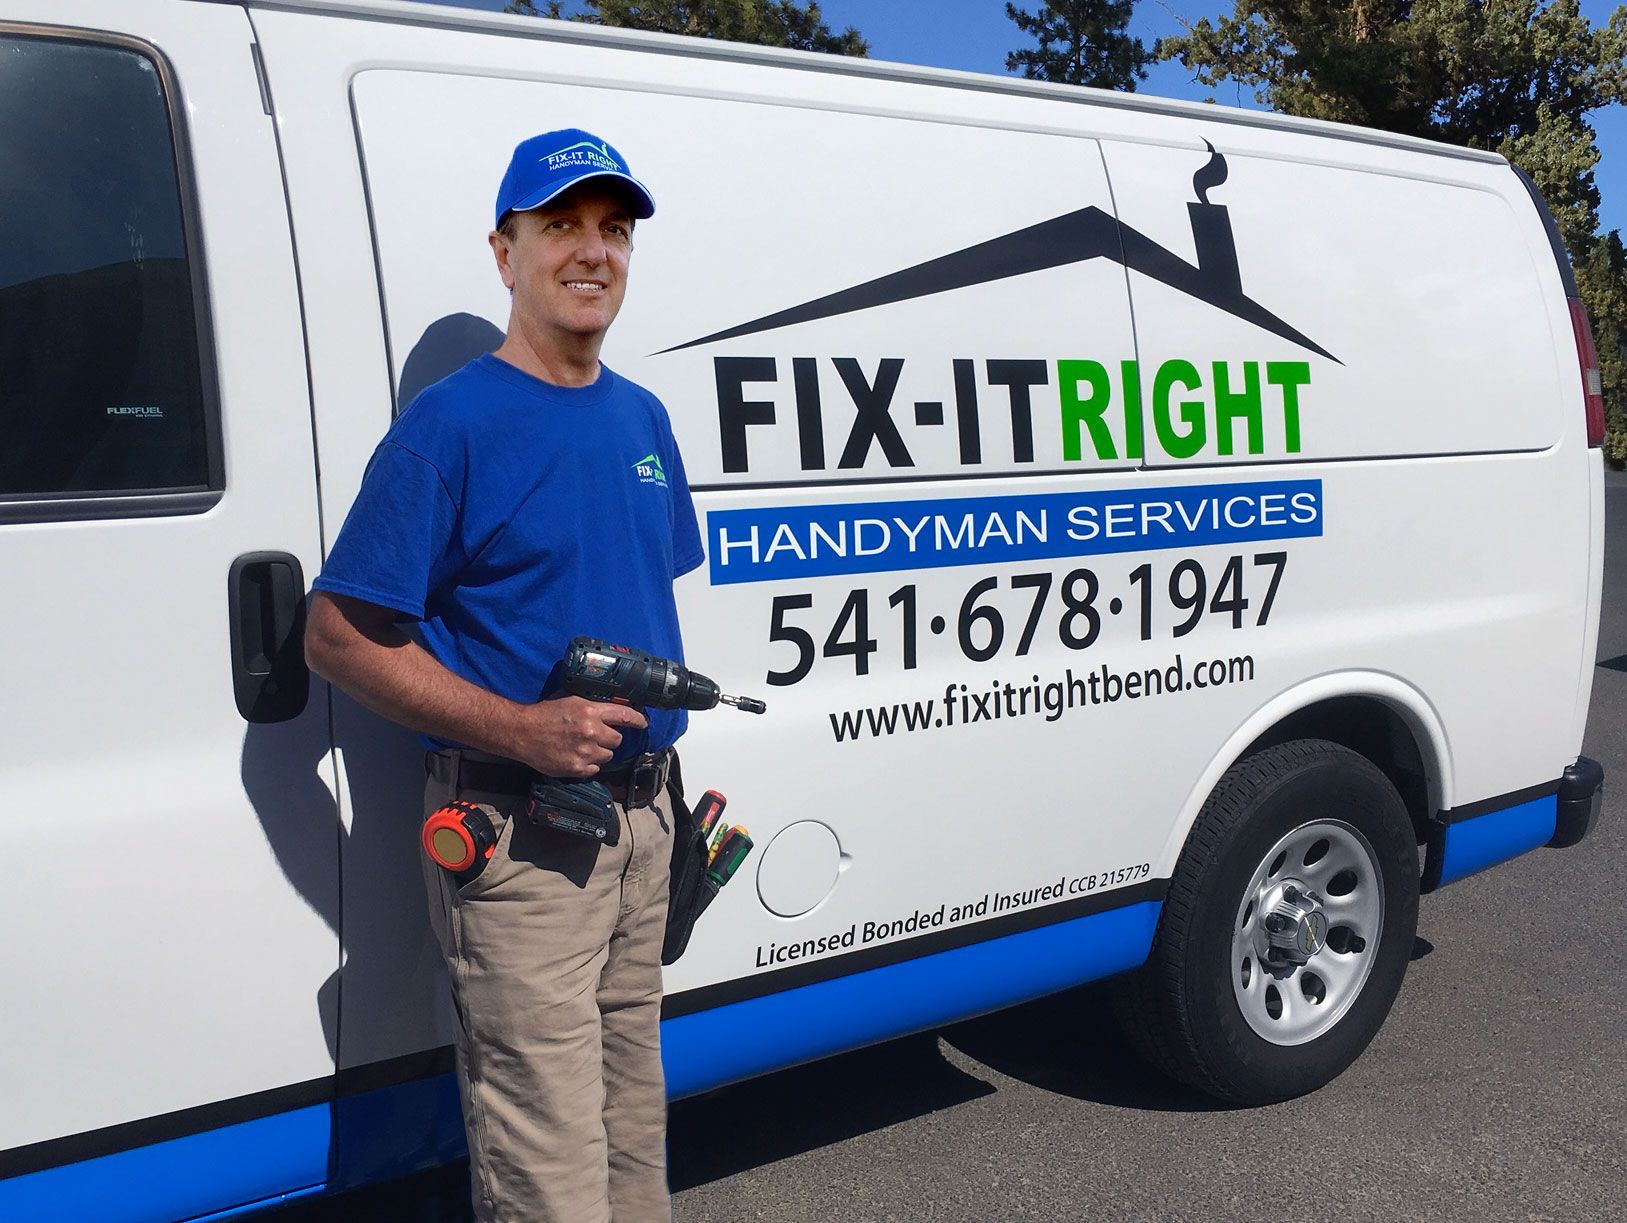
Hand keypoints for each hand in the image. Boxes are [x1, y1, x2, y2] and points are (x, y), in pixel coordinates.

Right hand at [512, 696, 648, 776]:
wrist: (522, 732)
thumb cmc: (544, 714)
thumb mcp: (570, 700)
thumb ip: (592, 705)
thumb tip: (611, 706)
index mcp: (590, 711)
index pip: (624, 716)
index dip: (637, 720)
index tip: (643, 723)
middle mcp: (591, 731)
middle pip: (618, 740)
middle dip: (610, 738)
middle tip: (596, 736)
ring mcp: (585, 752)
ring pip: (608, 755)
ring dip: (600, 752)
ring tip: (583, 747)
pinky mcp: (577, 768)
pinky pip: (595, 768)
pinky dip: (589, 764)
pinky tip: (576, 757)